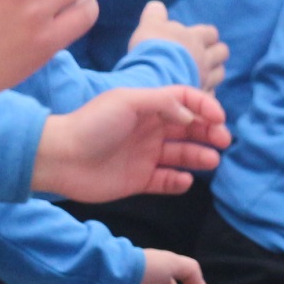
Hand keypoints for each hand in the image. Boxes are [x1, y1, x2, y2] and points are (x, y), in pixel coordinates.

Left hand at [33, 84, 230, 200]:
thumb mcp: (127, 101)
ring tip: (211, 161)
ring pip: (182, 155)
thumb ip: (163, 103)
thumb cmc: (91, 124)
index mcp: (147, 107)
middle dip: (209, 132)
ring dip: (199, 156)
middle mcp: (149, 130)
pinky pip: (167, 181)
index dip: (205, 106)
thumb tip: (190, 115)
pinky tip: (184, 180)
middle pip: (189, 128)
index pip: (185, 101)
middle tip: (222, 140)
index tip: (218, 118)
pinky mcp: (139, 180)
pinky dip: (179, 181)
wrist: (60, 158)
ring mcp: (145, 155)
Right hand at [128, 0, 229, 89]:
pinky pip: (211, 94)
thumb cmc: (152, 49)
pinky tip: (195, 92)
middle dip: (216, 53)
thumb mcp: (149, 25)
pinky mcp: (200, 97)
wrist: (153, 80)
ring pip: (220, 73)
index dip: (206, 35)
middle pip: (222, 52)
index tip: (197, 38)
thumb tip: (157, 6)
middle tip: (202, 55)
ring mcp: (205, 78)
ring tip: (200, 73)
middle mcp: (204, 58)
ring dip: (213, 72)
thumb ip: (155, 14)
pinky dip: (206, 92)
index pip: (211, 32)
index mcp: (195, 38)